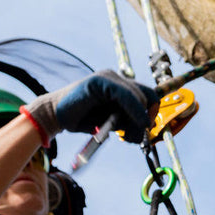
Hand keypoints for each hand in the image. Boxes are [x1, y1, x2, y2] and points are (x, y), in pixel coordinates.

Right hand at [26, 70, 157, 142]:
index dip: (156, 109)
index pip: (151, 94)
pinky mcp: (100, 81)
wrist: (58, 116)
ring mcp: (110, 77)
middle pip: (150, 96)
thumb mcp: (114, 122)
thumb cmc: (85, 120)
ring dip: (137, 121)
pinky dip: (132, 111)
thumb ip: (130, 120)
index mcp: (123, 88)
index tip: (152, 126)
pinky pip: (126, 95)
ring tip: (122, 135)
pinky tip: (121, 127)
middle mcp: (119, 79)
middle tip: (133, 136)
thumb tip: (149, 125)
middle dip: (147, 119)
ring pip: (140, 98)